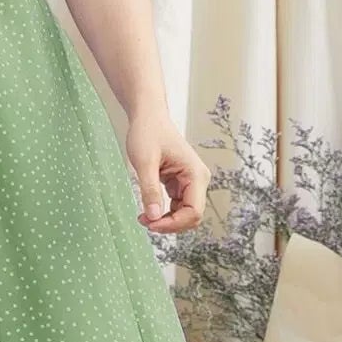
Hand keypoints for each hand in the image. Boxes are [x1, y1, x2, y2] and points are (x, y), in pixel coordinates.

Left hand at [124, 110, 209, 233]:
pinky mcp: (181, 183)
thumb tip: (153, 217)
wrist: (148, 116)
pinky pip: (177, 207)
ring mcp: (190, 182)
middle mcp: (198, 180)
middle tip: (144, 221)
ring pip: (184, 214)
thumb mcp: (145, 162)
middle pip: (191, 216)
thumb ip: (149, 190)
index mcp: (196, 174)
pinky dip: (164, 213)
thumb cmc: (147, 133)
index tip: (150, 223)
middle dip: (169, 224)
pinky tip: (148, 210)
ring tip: (143, 217)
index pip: (194, 212)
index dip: (174, 224)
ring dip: (166, 221)